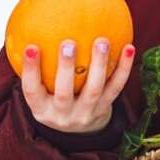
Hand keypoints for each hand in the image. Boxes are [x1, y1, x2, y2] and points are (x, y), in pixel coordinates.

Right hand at [21, 38, 135, 133]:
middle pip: (64, 93)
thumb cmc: (57, 98)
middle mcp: (62, 115)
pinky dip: (124, 67)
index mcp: (42, 110)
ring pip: (94, 89)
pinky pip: (117, 86)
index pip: (31, 91)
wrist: (81, 130)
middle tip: (68, 43)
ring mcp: (86, 113)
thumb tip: (34, 28)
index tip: (31, 46)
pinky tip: (129, 47)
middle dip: (66, 68)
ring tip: (102, 41)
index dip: (30, 71)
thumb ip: (40, 67)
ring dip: (99, 64)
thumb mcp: (43, 91)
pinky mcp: (106, 108)